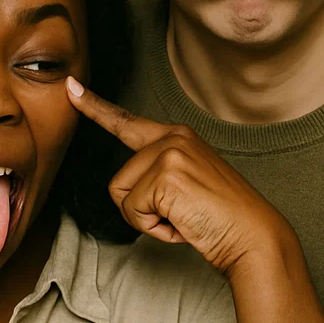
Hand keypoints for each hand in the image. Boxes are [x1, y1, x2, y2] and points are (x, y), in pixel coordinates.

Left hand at [66, 76, 291, 274]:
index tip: (71, 87)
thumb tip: (127, 189)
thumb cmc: (219, 218)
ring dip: (147, 220)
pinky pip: (133, 212)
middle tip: (179, 215)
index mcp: (177, 135)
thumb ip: (157, 173)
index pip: (126, 121)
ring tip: (182, 218)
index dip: (94, 106)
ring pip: (122, 197)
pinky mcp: (167, 175)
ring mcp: (170, 152)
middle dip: (139, 210)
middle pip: (117, 181)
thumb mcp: (186, 184)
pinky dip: (155, 229)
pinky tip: (183, 224)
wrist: (252, 235)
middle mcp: (173, 136)